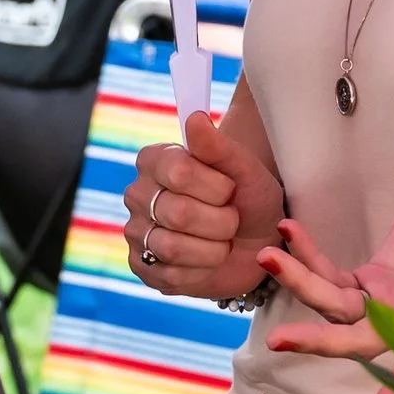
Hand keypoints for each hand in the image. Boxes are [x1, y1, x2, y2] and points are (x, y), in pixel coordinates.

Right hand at [122, 109, 283, 298]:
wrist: (257, 242)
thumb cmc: (248, 199)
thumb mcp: (245, 170)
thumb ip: (218, 146)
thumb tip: (195, 119)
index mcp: (155, 160)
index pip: (179, 173)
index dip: (216, 187)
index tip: (230, 189)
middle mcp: (138, 193)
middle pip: (178, 213)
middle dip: (221, 222)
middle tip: (231, 219)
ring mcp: (136, 231)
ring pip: (172, 247)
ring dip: (214, 248)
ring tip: (222, 240)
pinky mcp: (142, 266)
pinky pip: (170, 275)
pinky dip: (202, 271)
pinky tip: (209, 261)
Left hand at [262, 158, 393, 393]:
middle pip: (357, 337)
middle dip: (317, 341)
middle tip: (276, 340)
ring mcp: (388, 296)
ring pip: (335, 304)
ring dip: (300, 284)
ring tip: (268, 255)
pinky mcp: (374, 275)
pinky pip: (332, 274)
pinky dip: (308, 256)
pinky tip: (288, 233)